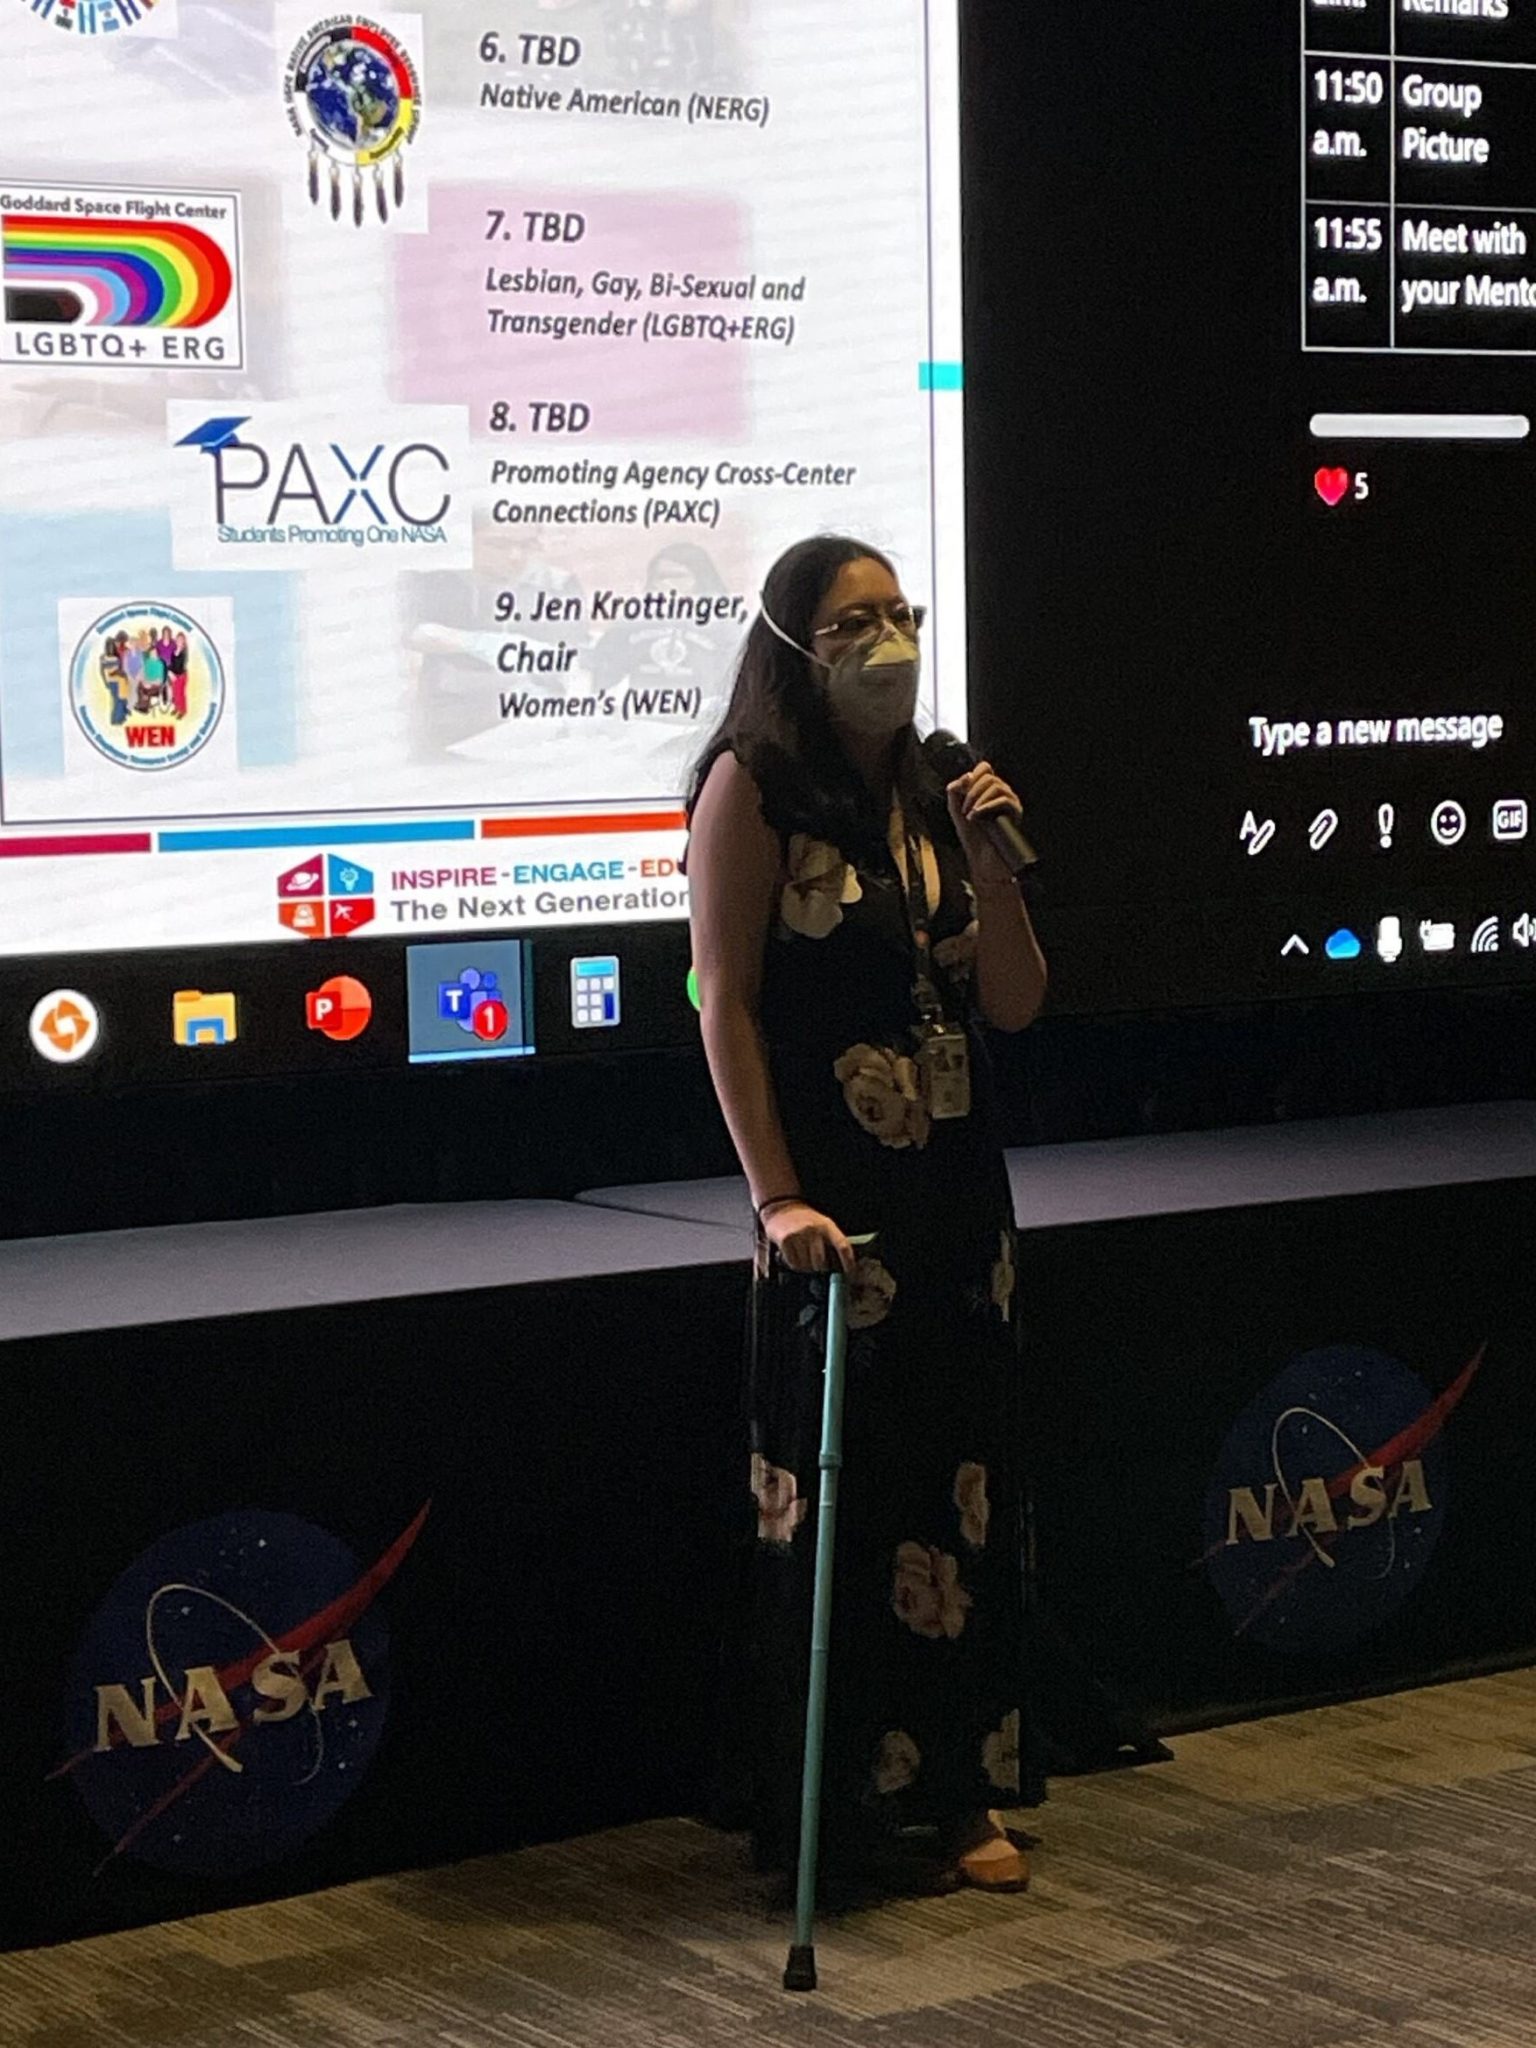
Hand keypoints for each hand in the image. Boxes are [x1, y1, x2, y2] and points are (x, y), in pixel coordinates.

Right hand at [762, 1200, 853, 1273]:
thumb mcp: (822, 1224)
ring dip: (806, 1266)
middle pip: (821, 1262)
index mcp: (827, 1226)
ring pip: (807, 1266)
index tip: (850, 1272)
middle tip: (817, 1264)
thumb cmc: (805, 1220)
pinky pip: (794, 1264)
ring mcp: (799, 1235)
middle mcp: (813, 1229)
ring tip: (804, 1255)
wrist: (781, 1209)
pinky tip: (795, 1255)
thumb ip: (832, 1241)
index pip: (842, 1246)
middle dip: (820, 1267)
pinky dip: (795, 1264)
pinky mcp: (785, 1241)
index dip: (848, 1261)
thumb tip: (842, 1264)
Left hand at [946, 761, 1023, 888]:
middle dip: (971, 792)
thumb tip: (968, 775)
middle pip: (988, 776)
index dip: (972, 776)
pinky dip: (987, 806)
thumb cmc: (971, 837)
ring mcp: (1010, 802)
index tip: (962, 793)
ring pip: (996, 786)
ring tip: (970, 816)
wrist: (982, 860)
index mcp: (988, 790)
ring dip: (978, 799)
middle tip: (964, 810)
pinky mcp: (1016, 813)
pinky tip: (976, 817)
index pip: (985, 768)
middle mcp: (1001, 793)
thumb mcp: (956, 810)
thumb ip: (955, 791)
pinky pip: (1004, 800)